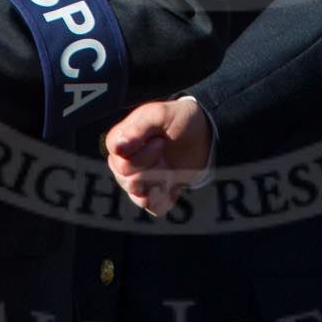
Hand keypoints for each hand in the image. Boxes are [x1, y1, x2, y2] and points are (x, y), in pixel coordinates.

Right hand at [104, 98, 210, 216]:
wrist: (204, 134)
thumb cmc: (180, 119)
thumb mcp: (161, 114)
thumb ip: (138, 128)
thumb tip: (118, 148)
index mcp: (122, 140)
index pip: (117, 158)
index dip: (139, 153)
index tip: (159, 141)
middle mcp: (124, 161)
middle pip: (125, 177)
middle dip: (151, 165)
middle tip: (164, 149)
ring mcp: (138, 180)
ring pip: (136, 194)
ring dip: (158, 180)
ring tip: (168, 165)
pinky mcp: (154, 194)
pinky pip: (152, 207)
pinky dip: (165, 197)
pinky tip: (173, 183)